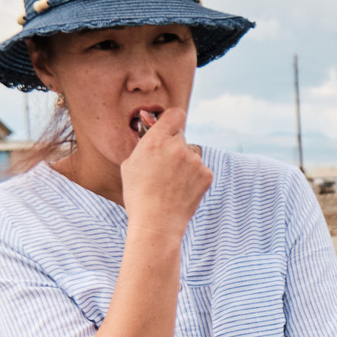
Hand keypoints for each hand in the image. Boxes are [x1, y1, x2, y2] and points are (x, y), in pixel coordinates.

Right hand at [120, 105, 211, 238]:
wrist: (156, 223)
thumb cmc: (138, 196)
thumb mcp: (130, 164)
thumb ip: (145, 145)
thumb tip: (153, 135)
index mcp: (155, 140)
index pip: (175, 114)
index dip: (173, 121)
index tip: (170, 127)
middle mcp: (177, 146)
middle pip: (181, 136)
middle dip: (175, 146)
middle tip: (166, 166)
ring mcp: (194, 161)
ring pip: (192, 155)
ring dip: (185, 164)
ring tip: (172, 184)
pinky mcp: (206, 175)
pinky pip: (201, 170)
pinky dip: (194, 178)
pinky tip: (182, 191)